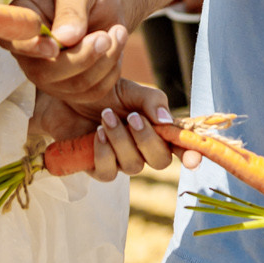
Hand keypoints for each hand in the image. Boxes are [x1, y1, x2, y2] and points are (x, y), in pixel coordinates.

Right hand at [5, 0, 128, 113]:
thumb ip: (72, 8)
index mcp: (21, 20)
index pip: (11, 41)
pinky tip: (116, 46)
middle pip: (44, 73)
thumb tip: (64, 38)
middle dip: (81, 58)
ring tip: (118, 32)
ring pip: (73, 86)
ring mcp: (48, 74)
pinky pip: (92, 93)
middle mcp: (29, 53)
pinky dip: (111, 72)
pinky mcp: (71, 87)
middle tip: (106, 36)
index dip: (30, 49)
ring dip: (103, 62)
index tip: (54, 47)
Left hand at [29, 79, 197, 181]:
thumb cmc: (105, 92)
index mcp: (158, 131)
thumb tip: (166, 123)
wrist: (69, 93)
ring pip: (133, 165)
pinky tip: (97, 133)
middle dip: (147, 140)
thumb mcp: (133, 90)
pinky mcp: (98, 168)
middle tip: (132, 117)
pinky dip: (104, 152)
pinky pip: (108, 172)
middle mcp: (143, 150)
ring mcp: (121, 161)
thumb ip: (154, 102)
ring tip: (106, 117)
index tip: (193, 160)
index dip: (191, 155)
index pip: (181, 147)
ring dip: (121, 140)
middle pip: (160, 161)